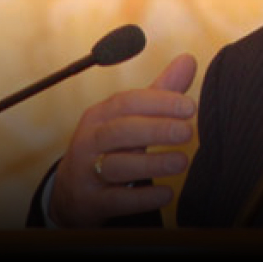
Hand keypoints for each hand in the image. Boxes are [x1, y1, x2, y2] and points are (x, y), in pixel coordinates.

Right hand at [48, 53, 197, 226]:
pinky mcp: (91, 201)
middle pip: (120, 131)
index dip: (159, 102)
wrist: (72, 193)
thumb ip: (160, 93)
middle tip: (188, 132)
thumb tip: (188, 60)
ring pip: (116, 165)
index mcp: (101, 115)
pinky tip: (167, 194)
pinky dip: (142, 198)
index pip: (127, 102)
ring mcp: (86, 171)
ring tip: (182, 162)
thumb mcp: (130, 120)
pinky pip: (116, 199)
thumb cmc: (111, 148)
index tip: (190, 107)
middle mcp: (89, 140)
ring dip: (152, 163)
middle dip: (155, 129)